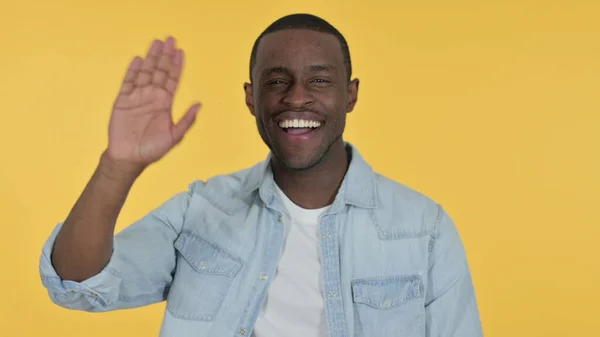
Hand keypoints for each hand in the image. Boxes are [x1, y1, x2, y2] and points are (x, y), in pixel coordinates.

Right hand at [106, 36, 200, 167]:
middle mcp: (152, 96)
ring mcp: (137, 97)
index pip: (172, 80)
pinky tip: (138, 59)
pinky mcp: (123, 100)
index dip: (177, 66)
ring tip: (156, 43)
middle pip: (159, 71)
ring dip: (150, 58)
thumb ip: (186, 120)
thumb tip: (200, 104)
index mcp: (165, 103)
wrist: (129, 157)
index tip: (180, 52)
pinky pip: (128, 82)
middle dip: (165, 56)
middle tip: (169, 39)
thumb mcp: (174, 136)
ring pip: (145, 73)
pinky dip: (132, 71)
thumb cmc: (153, 149)